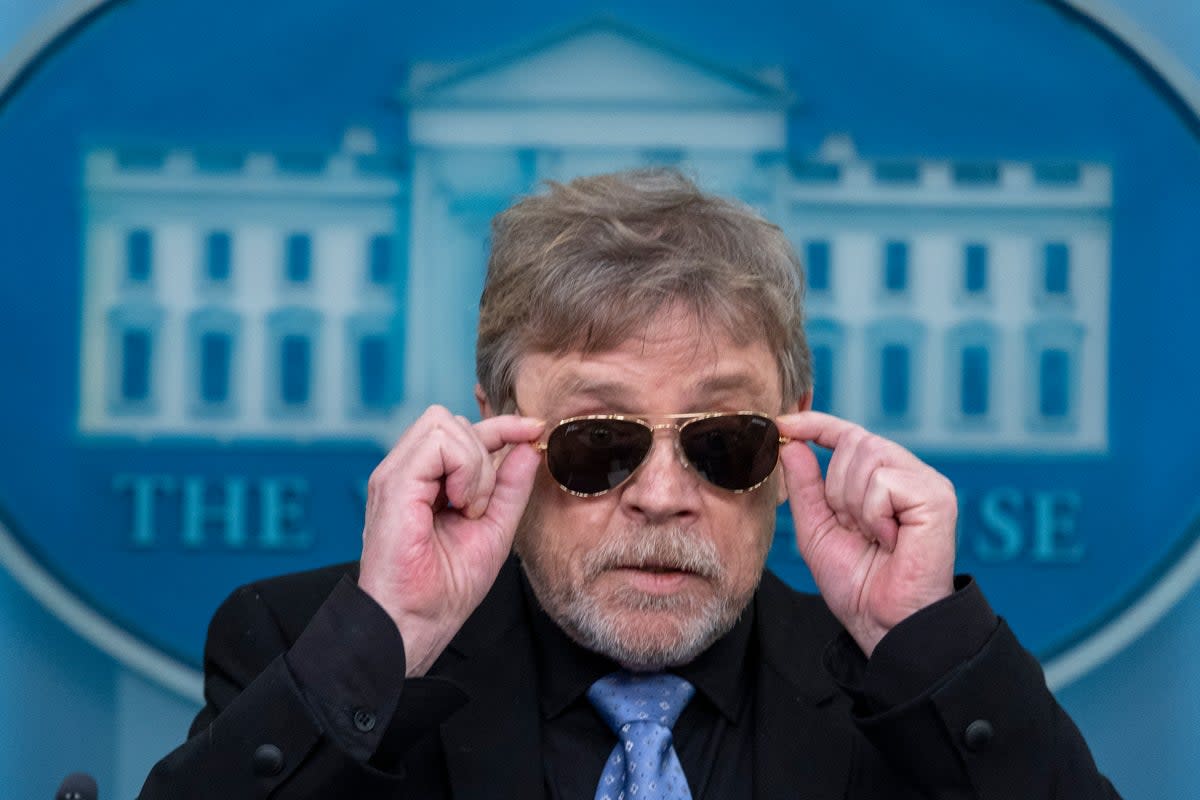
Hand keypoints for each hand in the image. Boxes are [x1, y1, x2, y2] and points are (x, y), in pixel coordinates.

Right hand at [357, 406, 544, 675]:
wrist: (414, 624)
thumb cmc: (445, 590)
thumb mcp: (494, 529)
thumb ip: (511, 486)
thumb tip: (530, 445)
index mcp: (425, 482)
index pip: (463, 430)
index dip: (502, 425)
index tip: (535, 430)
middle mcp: (406, 472)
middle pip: (452, 420)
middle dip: (485, 451)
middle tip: (482, 504)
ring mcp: (395, 474)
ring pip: (444, 423)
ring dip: (474, 463)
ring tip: (469, 507)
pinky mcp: (392, 483)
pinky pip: (438, 443)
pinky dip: (464, 469)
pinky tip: (461, 505)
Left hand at [777, 411, 955, 656]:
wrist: (883, 623)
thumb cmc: (857, 583)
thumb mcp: (817, 529)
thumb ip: (805, 486)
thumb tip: (790, 442)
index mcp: (884, 478)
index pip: (850, 434)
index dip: (817, 424)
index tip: (783, 423)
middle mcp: (909, 473)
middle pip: (855, 442)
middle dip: (837, 489)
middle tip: (856, 530)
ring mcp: (927, 482)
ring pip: (867, 457)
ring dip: (854, 504)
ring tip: (874, 537)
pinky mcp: (937, 496)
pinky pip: (883, 482)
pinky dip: (873, 514)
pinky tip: (890, 540)